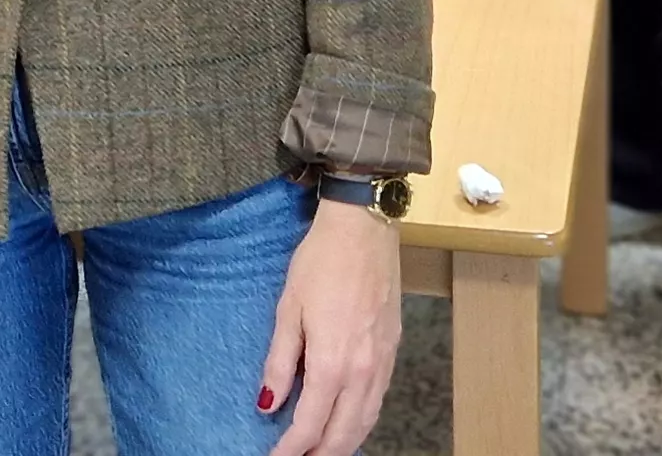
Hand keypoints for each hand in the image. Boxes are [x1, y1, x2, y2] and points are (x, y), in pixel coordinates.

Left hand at [264, 203, 402, 455]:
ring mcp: (383, 361)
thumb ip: (279, 361)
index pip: (311, 424)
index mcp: (332, 362)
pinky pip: (378, 400)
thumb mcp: (288, 310)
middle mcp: (363, 370)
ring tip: (319, 449)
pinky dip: (362, 420)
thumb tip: (268, 403)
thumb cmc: (320, 263)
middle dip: (319, 454)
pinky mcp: (394, 350)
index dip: (291, 448)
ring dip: (343, 442)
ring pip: (366, 420)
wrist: (364, 228)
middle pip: (343, 433)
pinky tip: (347, 421)